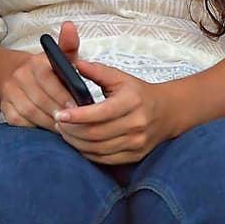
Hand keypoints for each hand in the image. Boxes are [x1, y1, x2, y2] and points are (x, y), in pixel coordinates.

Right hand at [0, 21, 81, 131]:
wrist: (16, 77)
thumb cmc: (48, 72)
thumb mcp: (61, 57)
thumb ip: (68, 45)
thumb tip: (70, 26)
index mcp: (34, 63)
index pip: (47, 80)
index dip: (62, 95)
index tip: (76, 108)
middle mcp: (19, 76)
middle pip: (39, 99)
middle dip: (58, 113)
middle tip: (74, 124)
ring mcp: (9, 92)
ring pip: (30, 112)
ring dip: (48, 122)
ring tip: (64, 128)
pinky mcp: (5, 107)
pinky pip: (19, 121)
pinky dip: (34, 127)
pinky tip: (47, 129)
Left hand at [54, 60, 175, 163]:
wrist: (167, 112)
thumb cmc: (138, 93)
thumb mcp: (119, 77)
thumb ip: (97, 71)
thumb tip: (74, 64)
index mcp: (132, 101)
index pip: (101, 112)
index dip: (78, 115)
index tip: (59, 114)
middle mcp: (136, 124)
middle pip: (97, 134)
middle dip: (72, 130)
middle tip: (57, 122)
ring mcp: (137, 143)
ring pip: (99, 149)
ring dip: (76, 142)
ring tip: (63, 131)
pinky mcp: (135, 156)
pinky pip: (106, 159)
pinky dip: (88, 153)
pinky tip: (77, 143)